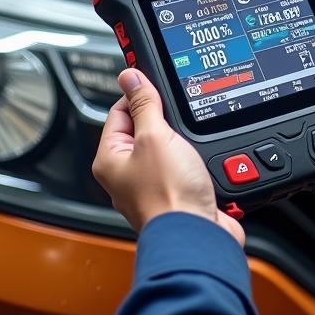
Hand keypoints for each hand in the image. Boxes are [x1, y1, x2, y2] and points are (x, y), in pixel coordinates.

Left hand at [92, 69, 244, 246]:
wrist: (197, 236)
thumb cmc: (169, 197)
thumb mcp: (155, 136)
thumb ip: (144, 104)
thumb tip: (130, 77)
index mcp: (110, 160)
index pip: (119, 112)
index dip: (140, 96)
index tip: (156, 85)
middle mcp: (127, 175)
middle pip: (145, 130)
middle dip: (167, 122)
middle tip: (180, 120)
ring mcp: (152, 187)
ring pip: (169, 149)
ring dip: (185, 143)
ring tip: (193, 147)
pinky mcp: (176, 196)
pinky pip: (185, 168)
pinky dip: (197, 162)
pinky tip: (204, 162)